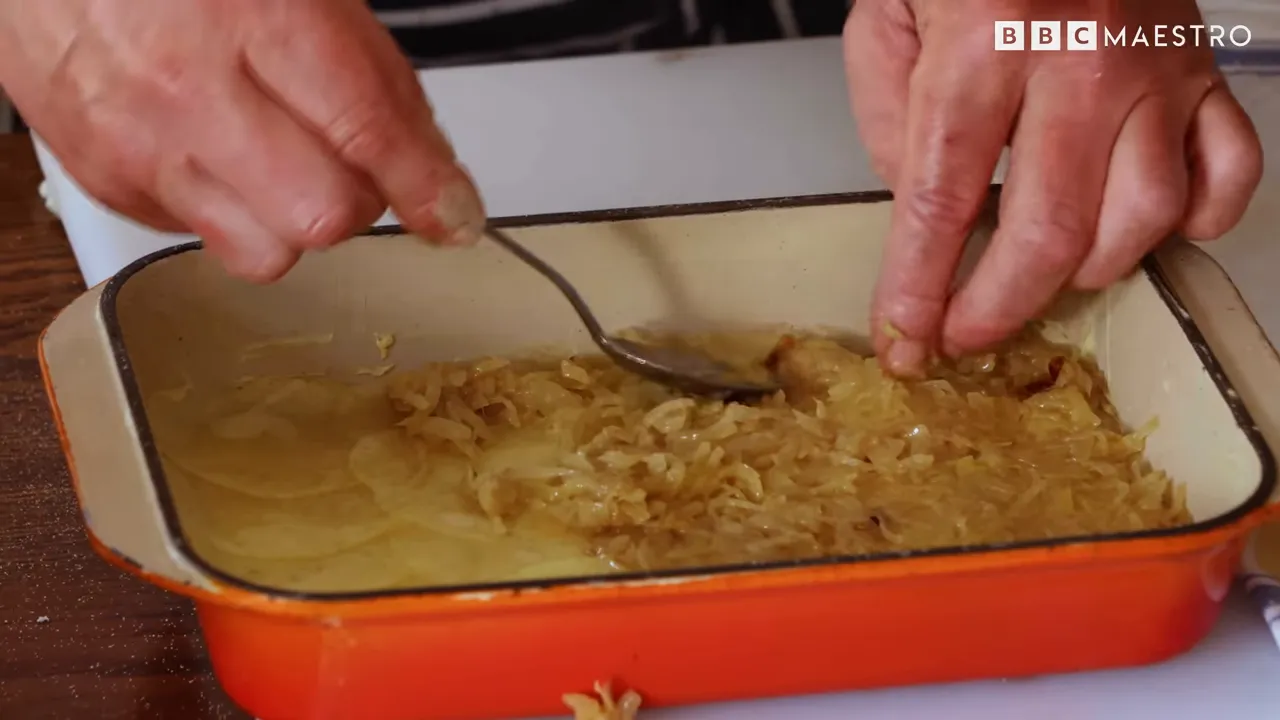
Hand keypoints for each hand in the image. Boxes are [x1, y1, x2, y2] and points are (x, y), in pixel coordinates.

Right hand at [0, 0, 484, 281]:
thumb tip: (430, 162)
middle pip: (323, 216)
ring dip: (295, 222)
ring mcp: (141, 147)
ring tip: (281, 165)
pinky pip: (204, 240)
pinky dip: (233, 213)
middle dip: (359, 202)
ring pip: (266, 254)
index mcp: (252, 19)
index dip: (429, 188)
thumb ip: (371, 71)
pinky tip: (220, 157)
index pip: (369, 134)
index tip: (456, 215)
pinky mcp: (108, 183)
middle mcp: (190, 93)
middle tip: (353, 165)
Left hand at [844, 0, 1262, 375]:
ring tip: (1044, 278)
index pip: (944, 194)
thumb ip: (889, 120)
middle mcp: (1080, 58)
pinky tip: (1149, 234)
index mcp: (984, 38)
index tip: (906, 339)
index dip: (920, 283)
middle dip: (998, 306)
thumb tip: (922, 219)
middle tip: (963, 335)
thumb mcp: (887, 21)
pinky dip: (1197, 221)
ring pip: (1145, 214)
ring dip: (1090, 271)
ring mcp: (1154, 68)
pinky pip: (1230, 169)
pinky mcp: (1204, 70)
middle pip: (1050, 227)